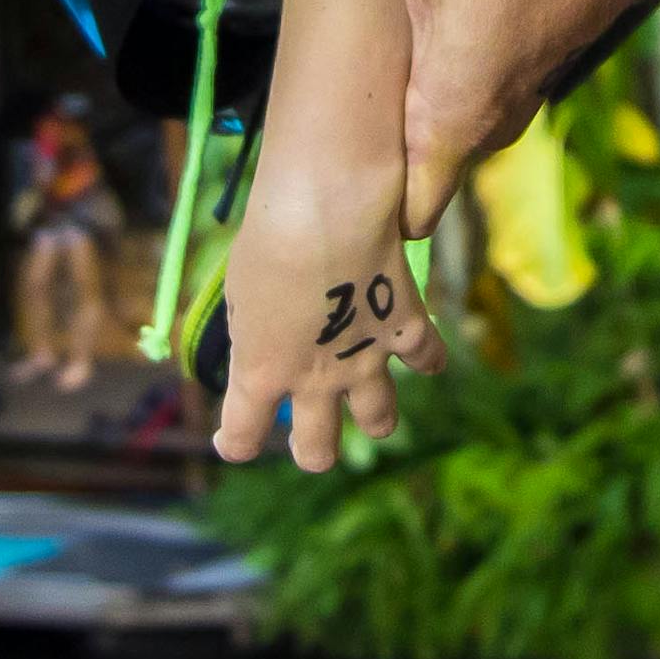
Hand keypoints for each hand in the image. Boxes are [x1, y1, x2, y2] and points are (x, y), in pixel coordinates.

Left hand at [196, 192, 430, 471]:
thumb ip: (253, 334)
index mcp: (261, 373)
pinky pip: (427, 359)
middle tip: (307, 434)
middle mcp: (314, 381)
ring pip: (379, 421)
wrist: (323, 207)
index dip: (235, 445)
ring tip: (367, 403)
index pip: (242, 437)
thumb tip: (263, 345)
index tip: (232, 440)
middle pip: (318, 451)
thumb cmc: (264, 240)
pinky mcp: (404, 330)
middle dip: (313, 450)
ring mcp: (364, 361)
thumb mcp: (239, 296)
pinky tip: (420, 352)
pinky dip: (425, 357)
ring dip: (373, 417)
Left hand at [255, 0, 659, 224]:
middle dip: (374, 151)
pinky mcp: (529, 55)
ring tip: (356, 64)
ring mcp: (516, 88)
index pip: (411, 212)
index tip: (325, 183)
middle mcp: (492, 116)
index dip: (367, 207)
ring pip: (443, 121)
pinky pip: (467, 85)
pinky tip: (408, 20)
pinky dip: (437, 68)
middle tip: (318, 109)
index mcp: (455, 109)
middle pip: (419, 167)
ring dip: (406, 101)